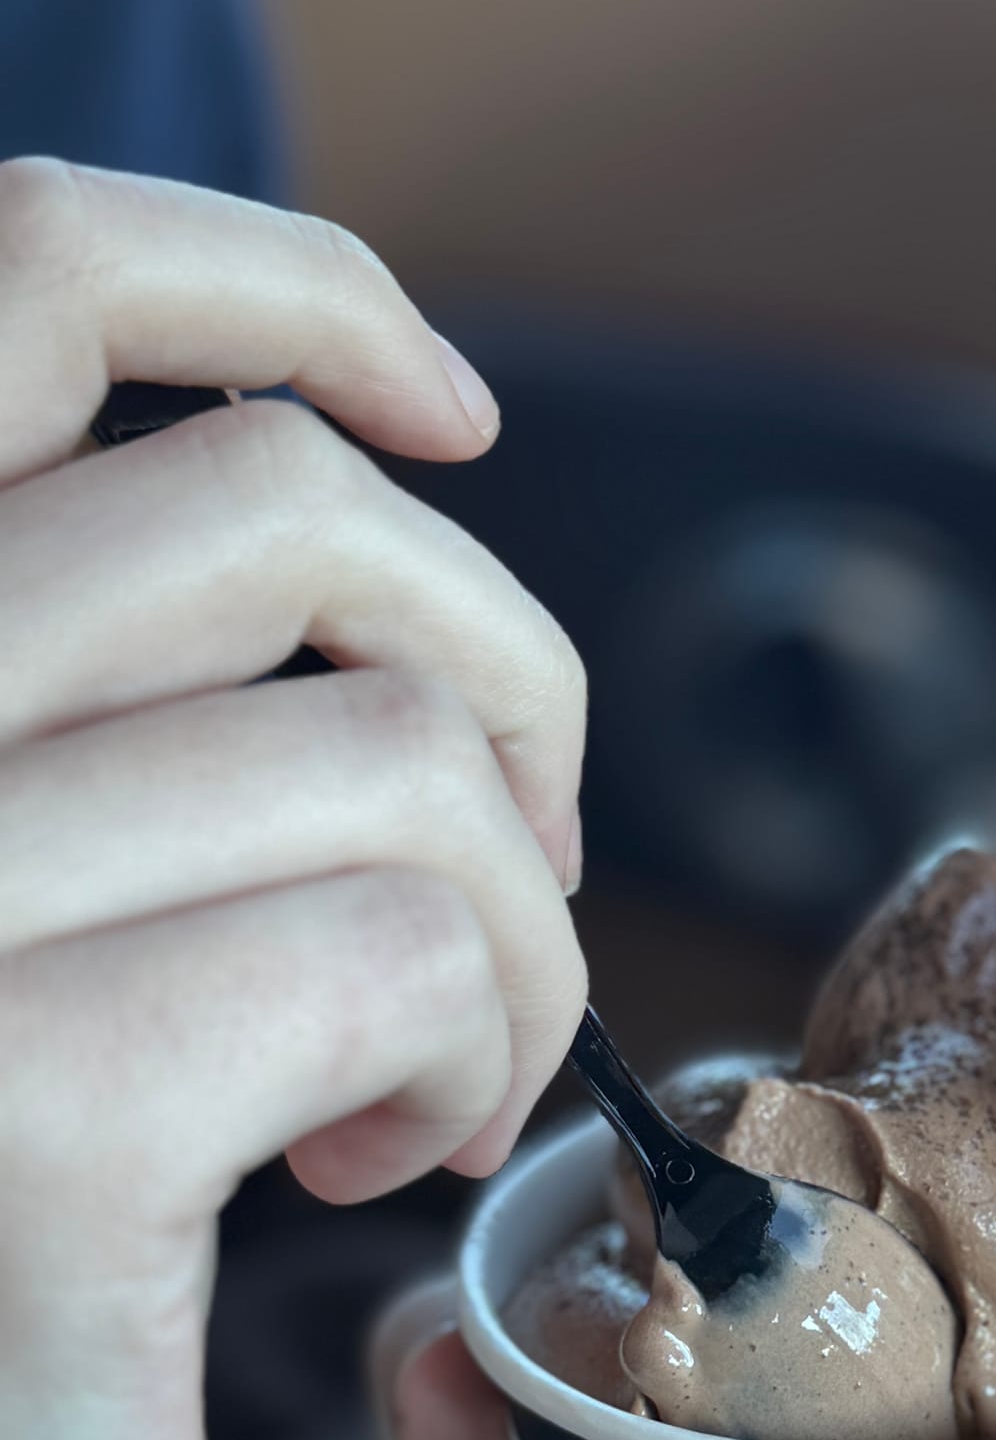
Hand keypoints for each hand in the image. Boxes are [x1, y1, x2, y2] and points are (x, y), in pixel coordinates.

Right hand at [0, 161, 586, 1439]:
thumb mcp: (28, 895)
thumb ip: (101, 701)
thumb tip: (359, 484)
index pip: (15, 277)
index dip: (273, 283)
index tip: (450, 415)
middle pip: (274, 510)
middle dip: (492, 675)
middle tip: (503, 868)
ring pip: (387, 751)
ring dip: (502, 921)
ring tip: (424, 1072)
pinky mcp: (20, 1110)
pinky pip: (402, 944)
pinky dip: (472, 1048)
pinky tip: (374, 1162)